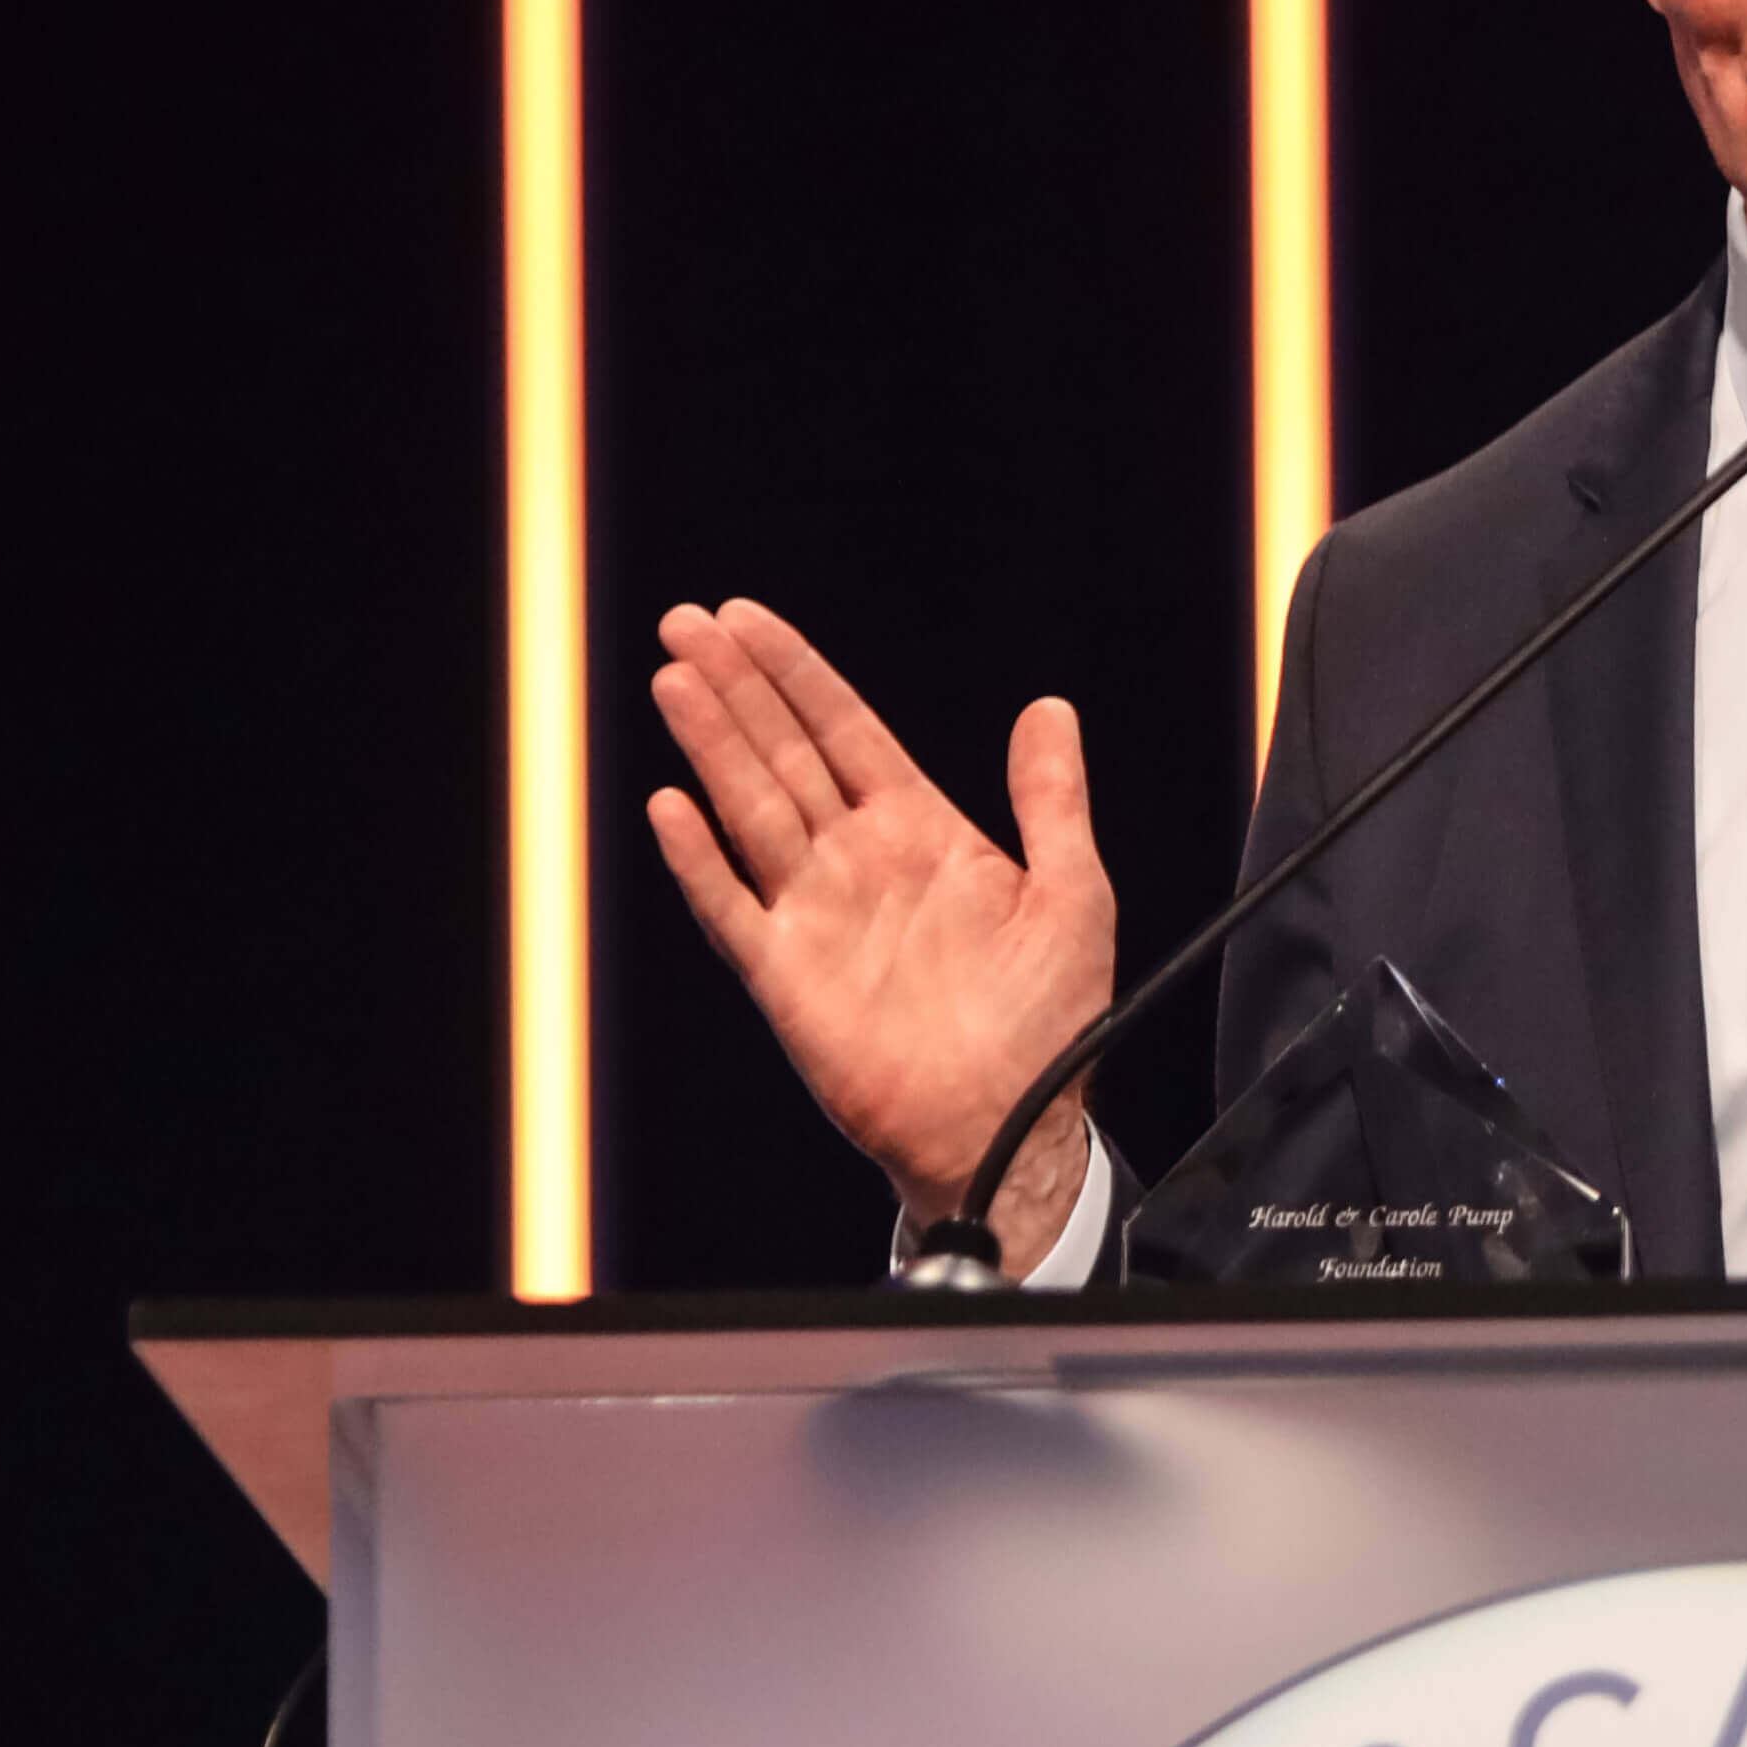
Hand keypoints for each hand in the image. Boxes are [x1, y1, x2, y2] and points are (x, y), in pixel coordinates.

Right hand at [642, 599, 1117, 1256]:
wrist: (1013, 1127)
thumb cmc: (1051, 1023)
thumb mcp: (1073, 894)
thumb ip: (1052, 800)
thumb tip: (1050, 710)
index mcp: (920, 833)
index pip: (845, 730)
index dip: (796, 673)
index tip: (749, 619)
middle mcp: (858, 863)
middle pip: (783, 753)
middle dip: (736, 687)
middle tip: (687, 624)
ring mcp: (816, 916)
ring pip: (750, 810)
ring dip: (712, 745)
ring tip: (675, 680)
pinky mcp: (786, 977)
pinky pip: (732, 909)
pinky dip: (700, 861)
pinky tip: (672, 807)